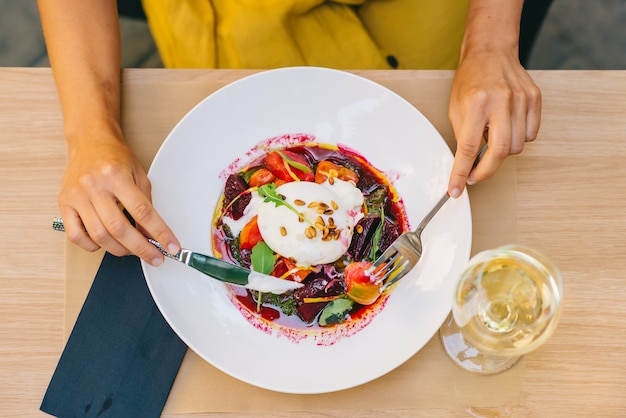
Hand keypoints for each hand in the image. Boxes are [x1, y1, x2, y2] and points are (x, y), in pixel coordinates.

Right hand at [59, 129, 179, 265]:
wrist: (89, 142)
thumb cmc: (115, 157)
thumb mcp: (139, 174)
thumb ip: (146, 204)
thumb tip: (152, 234)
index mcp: (116, 175)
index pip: (142, 212)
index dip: (159, 233)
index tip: (171, 247)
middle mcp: (94, 186)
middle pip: (119, 228)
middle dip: (141, 248)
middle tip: (155, 257)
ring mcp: (77, 196)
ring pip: (99, 235)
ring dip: (120, 249)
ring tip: (132, 250)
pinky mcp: (64, 203)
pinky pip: (76, 235)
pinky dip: (93, 246)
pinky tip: (105, 243)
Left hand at [447, 48, 541, 196]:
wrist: (491, 52)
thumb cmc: (470, 80)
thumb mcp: (456, 108)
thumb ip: (463, 137)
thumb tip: (467, 166)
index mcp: (476, 103)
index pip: (468, 149)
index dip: (461, 174)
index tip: (456, 190)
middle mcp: (500, 101)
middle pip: (500, 152)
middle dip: (485, 172)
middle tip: (473, 176)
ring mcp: (521, 100)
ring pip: (516, 146)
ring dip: (501, 151)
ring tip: (490, 137)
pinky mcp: (535, 100)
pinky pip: (530, 135)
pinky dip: (517, 139)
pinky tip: (506, 127)